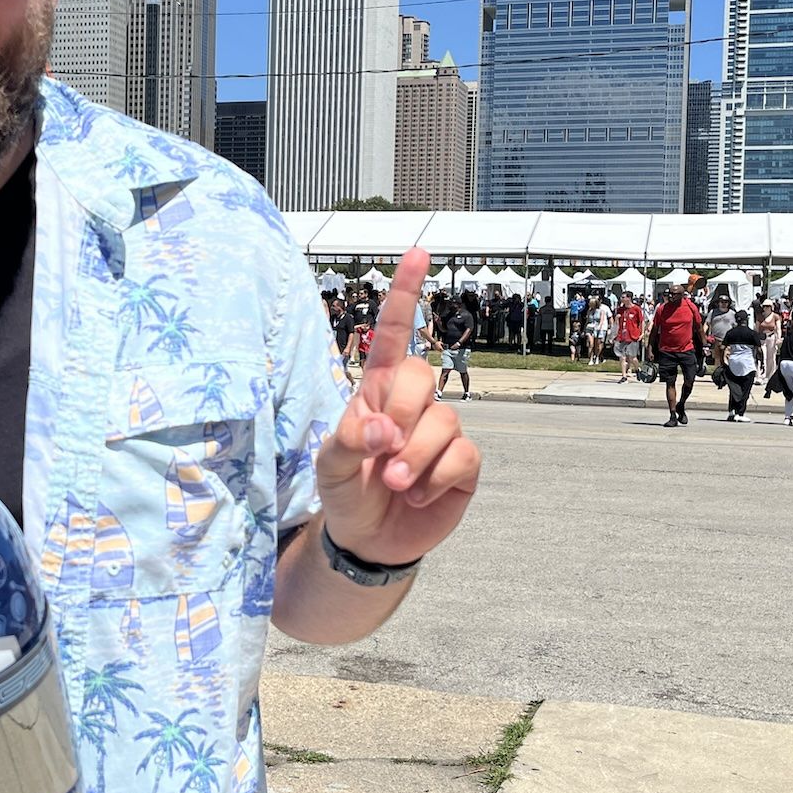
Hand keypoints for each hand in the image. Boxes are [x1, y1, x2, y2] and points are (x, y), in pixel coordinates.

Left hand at [314, 248, 481, 566]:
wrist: (368, 540)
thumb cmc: (345, 491)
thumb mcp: (328, 466)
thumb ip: (347, 440)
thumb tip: (382, 429)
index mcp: (377, 390)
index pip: (393, 333)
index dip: (404, 293)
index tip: (417, 252)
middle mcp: (413, 403)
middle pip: (420, 375)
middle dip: (399, 413)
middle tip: (379, 455)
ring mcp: (441, 432)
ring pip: (444, 421)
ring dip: (413, 459)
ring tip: (392, 486)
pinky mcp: (463, 465)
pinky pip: (462, 456)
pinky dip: (435, 480)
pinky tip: (417, 496)